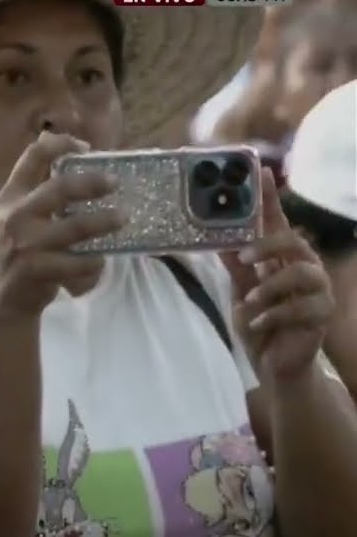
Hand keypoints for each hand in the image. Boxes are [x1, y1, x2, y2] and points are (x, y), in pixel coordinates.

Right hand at [0, 131, 125, 320]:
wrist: (4, 297)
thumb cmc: (23, 249)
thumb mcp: (22, 215)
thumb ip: (44, 190)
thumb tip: (83, 155)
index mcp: (13, 195)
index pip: (33, 155)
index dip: (61, 144)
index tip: (86, 147)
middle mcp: (16, 215)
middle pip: (60, 187)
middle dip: (92, 182)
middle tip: (115, 182)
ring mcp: (25, 243)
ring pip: (75, 226)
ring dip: (104, 221)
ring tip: (123, 218)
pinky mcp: (36, 269)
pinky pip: (79, 261)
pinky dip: (95, 261)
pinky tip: (100, 261)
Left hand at [220, 168, 334, 380]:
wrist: (275, 363)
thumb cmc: (259, 322)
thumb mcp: (240, 290)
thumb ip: (235, 265)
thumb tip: (215, 236)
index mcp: (284, 258)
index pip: (278, 223)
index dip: (271, 199)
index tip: (261, 172)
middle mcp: (305, 268)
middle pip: (294, 241)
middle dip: (269, 245)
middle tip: (244, 257)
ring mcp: (318, 291)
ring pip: (303, 273)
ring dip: (271, 287)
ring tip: (250, 302)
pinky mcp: (321, 315)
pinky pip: (302, 308)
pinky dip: (274, 315)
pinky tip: (257, 324)